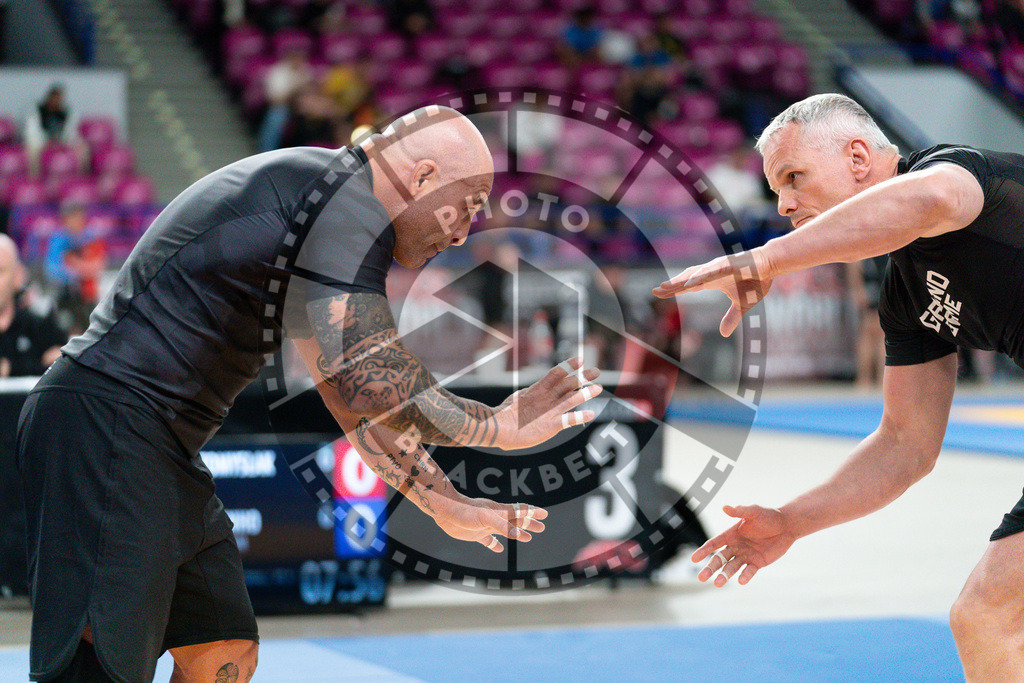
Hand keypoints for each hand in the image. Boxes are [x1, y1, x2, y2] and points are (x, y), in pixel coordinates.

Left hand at [431, 494, 548, 552]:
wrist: (445, 511)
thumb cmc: (465, 511)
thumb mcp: (486, 518)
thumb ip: (503, 526)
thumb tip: (521, 534)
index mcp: (500, 511)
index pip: (520, 511)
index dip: (533, 512)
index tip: (545, 514)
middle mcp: (495, 518)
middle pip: (517, 521)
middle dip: (530, 524)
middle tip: (542, 528)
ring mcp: (486, 526)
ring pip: (506, 530)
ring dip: (517, 534)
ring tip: (528, 538)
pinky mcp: (476, 534)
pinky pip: (489, 541)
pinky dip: (495, 545)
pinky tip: (499, 549)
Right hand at [493, 357, 601, 450]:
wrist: (498, 427)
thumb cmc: (504, 415)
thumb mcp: (518, 399)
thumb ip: (529, 395)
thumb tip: (533, 391)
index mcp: (537, 390)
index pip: (556, 373)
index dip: (569, 365)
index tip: (580, 359)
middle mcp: (545, 398)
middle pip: (568, 383)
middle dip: (583, 376)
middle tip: (596, 371)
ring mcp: (549, 411)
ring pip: (572, 398)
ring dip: (586, 392)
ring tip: (598, 388)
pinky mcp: (550, 426)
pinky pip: (569, 419)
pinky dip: (581, 416)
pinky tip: (592, 413)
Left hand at [652, 248, 774, 336]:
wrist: (771, 266)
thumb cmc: (756, 281)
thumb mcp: (743, 306)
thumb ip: (731, 318)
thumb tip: (724, 333)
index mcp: (712, 281)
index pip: (688, 287)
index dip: (674, 290)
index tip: (658, 293)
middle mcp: (711, 273)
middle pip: (687, 280)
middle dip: (672, 285)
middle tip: (655, 291)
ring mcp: (719, 268)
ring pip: (696, 274)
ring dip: (681, 280)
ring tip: (666, 286)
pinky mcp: (729, 265)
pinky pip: (712, 272)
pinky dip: (700, 276)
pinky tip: (689, 282)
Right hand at [691, 504, 797, 586]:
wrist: (787, 525)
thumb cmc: (769, 516)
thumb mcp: (754, 512)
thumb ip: (740, 511)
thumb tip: (725, 507)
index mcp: (731, 534)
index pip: (714, 544)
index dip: (704, 551)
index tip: (694, 559)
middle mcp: (736, 546)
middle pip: (719, 559)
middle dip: (710, 568)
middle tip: (701, 578)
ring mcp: (746, 555)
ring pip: (732, 567)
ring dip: (724, 575)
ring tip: (718, 584)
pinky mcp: (758, 563)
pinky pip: (749, 571)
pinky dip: (745, 576)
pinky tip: (741, 581)